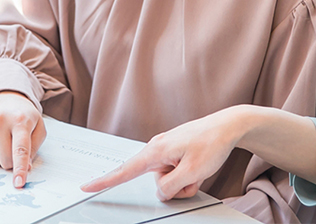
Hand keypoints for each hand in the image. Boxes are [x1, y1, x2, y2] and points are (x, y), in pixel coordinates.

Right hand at [0, 91, 45, 188]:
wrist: (4, 97)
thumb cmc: (22, 116)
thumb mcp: (37, 128)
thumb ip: (34, 149)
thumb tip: (25, 168)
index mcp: (20, 120)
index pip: (20, 149)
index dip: (19, 168)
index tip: (18, 183)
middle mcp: (0, 119)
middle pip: (5, 160)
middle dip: (11, 162)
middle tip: (12, 147)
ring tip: (1, 141)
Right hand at [80, 107, 244, 199]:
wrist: (228, 126)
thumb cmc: (211, 144)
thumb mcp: (192, 172)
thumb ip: (170, 186)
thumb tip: (159, 190)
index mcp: (155, 151)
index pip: (124, 171)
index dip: (104, 181)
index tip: (86, 186)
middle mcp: (156, 148)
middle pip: (156, 181)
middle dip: (175, 186)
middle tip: (195, 175)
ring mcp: (166, 149)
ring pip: (168, 179)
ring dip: (184, 180)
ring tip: (199, 167)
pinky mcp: (175, 151)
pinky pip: (176, 172)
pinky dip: (187, 174)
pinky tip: (199, 165)